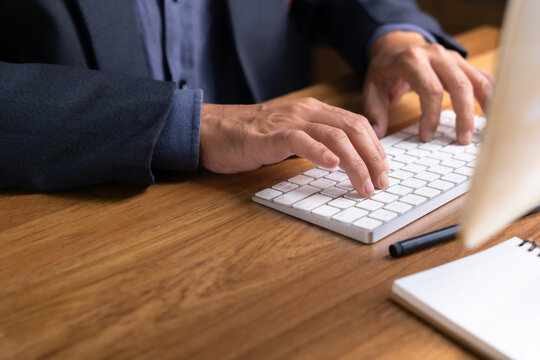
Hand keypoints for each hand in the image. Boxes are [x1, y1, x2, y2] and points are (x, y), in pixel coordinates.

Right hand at [200, 99, 389, 196]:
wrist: (213, 130)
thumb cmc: (251, 137)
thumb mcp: (291, 134)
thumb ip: (316, 140)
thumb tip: (344, 159)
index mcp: (313, 110)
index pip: (356, 124)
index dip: (375, 148)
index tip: (383, 170)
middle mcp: (305, 111)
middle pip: (352, 129)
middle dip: (373, 158)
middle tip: (381, 183)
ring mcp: (287, 122)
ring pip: (333, 136)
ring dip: (355, 163)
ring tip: (364, 185)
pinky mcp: (268, 137)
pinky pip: (299, 140)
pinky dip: (319, 152)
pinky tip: (332, 165)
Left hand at [363, 31, 494, 143]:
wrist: (396, 46)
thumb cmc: (385, 71)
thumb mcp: (372, 87)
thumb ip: (374, 111)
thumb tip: (379, 132)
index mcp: (412, 60)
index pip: (430, 90)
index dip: (431, 116)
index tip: (426, 137)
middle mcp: (436, 55)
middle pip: (459, 86)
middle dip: (463, 116)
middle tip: (461, 141)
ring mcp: (453, 58)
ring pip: (477, 81)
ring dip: (485, 107)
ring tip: (486, 132)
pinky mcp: (463, 63)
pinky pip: (483, 78)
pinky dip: (491, 96)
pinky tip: (495, 115)